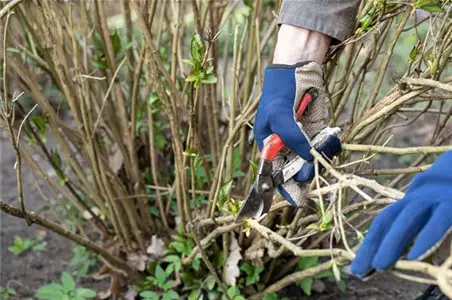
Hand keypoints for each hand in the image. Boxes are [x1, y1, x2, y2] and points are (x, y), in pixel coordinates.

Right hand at [253, 62, 340, 205]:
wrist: (297, 69)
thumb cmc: (280, 93)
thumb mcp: (280, 117)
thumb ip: (292, 139)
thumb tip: (308, 159)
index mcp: (268, 146)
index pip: (275, 173)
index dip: (286, 187)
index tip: (299, 200)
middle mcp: (284, 146)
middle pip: (296, 170)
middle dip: (307, 172)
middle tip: (315, 168)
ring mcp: (301, 138)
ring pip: (312, 159)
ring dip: (321, 158)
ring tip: (326, 146)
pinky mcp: (316, 130)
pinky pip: (324, 146)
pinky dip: (329, 146)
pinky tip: (331, 139)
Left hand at [351, 151, 451, 276]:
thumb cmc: (449, 198)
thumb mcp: (432, 212)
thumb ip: (416, 232)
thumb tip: (398, 258)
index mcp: (410, 204)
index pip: (383, 223)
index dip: (369, 244)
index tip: (356, 268)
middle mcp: (417, 200)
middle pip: (388, 220)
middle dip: (371, 245)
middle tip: (358, 271)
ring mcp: (435, 199)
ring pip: (407, 218)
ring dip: (391, 242)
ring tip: (379, 265)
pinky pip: (439, 221)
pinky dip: (426, 237)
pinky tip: (414, 256)